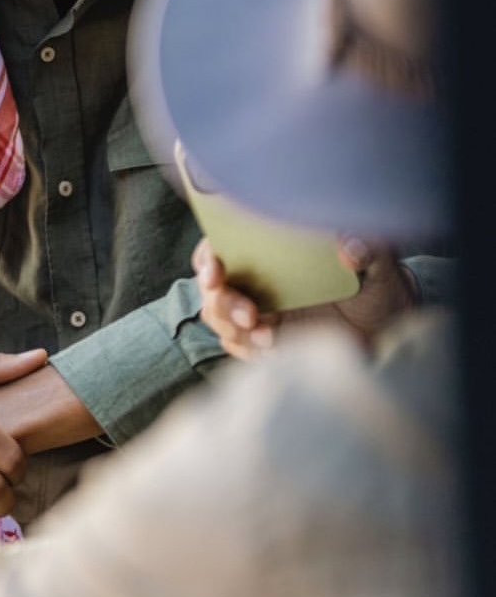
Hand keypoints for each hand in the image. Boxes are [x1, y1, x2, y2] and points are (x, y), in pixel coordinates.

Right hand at [192, 235, 416, 360]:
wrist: (388, 329)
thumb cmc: (378, 285)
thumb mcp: (378, 262)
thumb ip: (366, 248)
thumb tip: (348, 249)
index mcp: (270, 250)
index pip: (221, 246)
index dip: (208, 258)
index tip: (215, 273)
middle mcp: (257, 279)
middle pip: (212, 289)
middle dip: (221, 302)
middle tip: (250, 315)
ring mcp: (260, 313)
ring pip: (218, 319)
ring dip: (233, 329)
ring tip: (269, 336)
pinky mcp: (268, 344)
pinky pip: (239, 347)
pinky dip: (248, 349)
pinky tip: (274, 348)